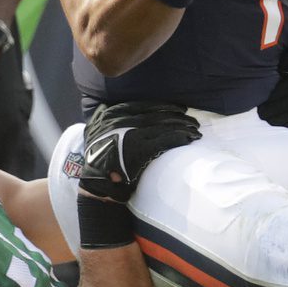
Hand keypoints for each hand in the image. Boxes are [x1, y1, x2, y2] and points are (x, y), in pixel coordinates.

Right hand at [78, 101, 200, 201]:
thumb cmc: (95, 158)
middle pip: (158, 115)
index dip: (165, 106)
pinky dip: (180, 138)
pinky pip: (165, 140)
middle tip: (193, 121)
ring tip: (196, 131)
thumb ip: (99, 116)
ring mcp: (132, 134)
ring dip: (184, 127)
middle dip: (179, 117)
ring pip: (164, 126)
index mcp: (113, 114)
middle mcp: (123, 121)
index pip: (145, 105)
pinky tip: (190, 139)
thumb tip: (104, 106)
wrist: (95, 181)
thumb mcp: (91, 131)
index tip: (179, 108)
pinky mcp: (140, 149)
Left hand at [257, 55, 287, 128]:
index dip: (278, 95)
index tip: (263, 102)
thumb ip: (279, 69)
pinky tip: (286, 125)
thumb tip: (278, 71)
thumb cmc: (285, 78)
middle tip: (263, 115)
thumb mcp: (281, 68)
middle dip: (278, 108)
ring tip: (271, 121)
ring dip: (286, 116)